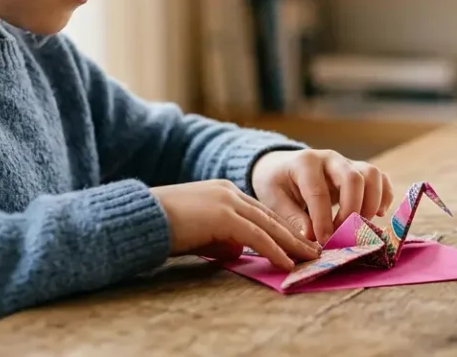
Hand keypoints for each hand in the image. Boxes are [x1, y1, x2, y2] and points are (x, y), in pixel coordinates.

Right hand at [150, 180, 319, 270]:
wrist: (141, 218)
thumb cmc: (165, 228)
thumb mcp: (200, 233)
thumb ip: (221, 239)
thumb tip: (238, 252)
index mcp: (223, 192)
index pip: (260, 212)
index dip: (281, 229)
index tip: (298, 243)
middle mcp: (229, 192)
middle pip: (270, 217)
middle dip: (294, 235)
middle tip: (314, 251)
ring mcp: (227, 201)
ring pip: (269, 225)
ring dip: (292, 244)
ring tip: (309, 259)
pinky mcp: (223, 216)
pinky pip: (256, 236)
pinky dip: (274, 251)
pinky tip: (286, 263)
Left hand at [250, 149, 394, 245]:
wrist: (281, 167)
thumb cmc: (276, 184)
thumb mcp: (274, 199)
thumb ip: (293, 218)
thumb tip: (311, 239)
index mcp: (305, 163)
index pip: (319, 192)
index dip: (323, 220)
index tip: (324, 242)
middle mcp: (330, 159)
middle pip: (353, 178)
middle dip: (351, 211)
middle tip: (343, 236)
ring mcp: (347, 163)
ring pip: (372, 175)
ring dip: (371, 204)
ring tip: (360, 227)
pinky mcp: (359, 172)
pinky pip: (381, 179)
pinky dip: (384, 197)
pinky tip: (376, 215)